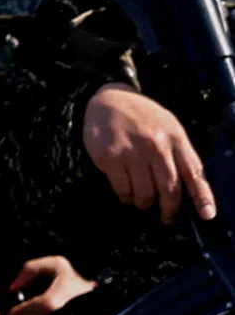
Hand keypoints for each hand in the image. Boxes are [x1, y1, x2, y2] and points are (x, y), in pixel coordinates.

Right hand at [83, 82, 215, 222]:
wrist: (108, 98)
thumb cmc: (142, 117)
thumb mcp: (168, 126)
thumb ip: (180, 153)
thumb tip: (192, 190)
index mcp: (174, 137)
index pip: (193, 171)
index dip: (202, 196)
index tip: (207, 215)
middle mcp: (154, 144)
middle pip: (169, 188)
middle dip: (169, 208)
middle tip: (166, 216)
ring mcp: (131, 151)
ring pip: (145, 193)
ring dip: (144, 203)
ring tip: (142, 202)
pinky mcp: (109, 156)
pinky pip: (122, 188)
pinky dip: (125, 196)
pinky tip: (125, 192)